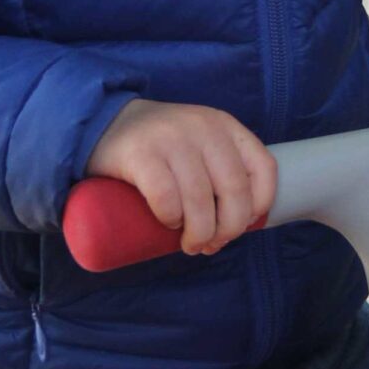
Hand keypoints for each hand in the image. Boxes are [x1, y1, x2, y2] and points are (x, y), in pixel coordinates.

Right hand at [85, 99, 276, 254]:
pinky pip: (166, 197)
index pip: (264, 168)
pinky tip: (168, 223)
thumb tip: (241, 223)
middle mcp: (204, 128)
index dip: (259, 205)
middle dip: (228, 229)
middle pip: (234, 190)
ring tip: (190, 244)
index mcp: (226, 126)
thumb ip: (224, 169)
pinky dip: (171, 219)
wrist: (104, 123)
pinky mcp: (140, 153)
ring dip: (199, 233)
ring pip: (201, 199)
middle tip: (211, 245)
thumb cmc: (161, 148)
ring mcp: (172, 138)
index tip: (242, 225)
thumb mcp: (201, 144)